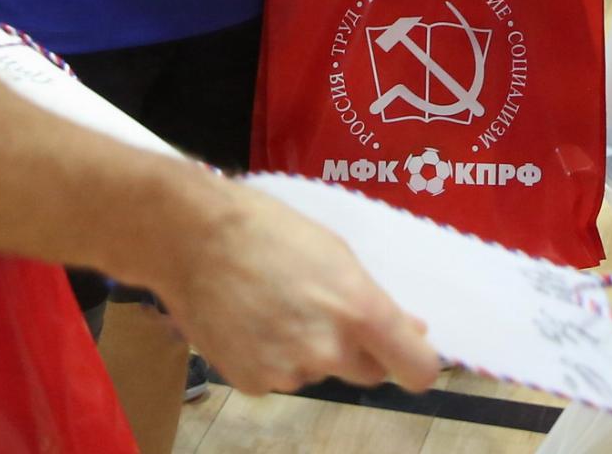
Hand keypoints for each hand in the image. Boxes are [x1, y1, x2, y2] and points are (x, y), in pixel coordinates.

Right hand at [158, 174, 440, 395]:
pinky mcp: (253, 383)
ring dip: (310, 350)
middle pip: (368, 372)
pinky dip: (274, 356)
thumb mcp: (335, 251)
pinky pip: (280, 377)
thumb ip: (375, 300)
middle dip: (359, 349)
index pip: (417, 369)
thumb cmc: (269, 228)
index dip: (418, 362)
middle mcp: (329, 350)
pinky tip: (253, 319)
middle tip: (327, 309)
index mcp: (359, 310)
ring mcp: (289, 372)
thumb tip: (412, 329)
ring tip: (277, 303)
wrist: (193, 237)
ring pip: (319, 372)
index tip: (410, 351)